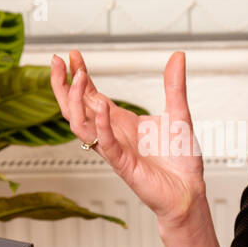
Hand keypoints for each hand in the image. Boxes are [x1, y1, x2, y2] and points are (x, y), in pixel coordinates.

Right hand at [49, 49, 206, 226]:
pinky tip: (101, 108)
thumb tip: (178, 56)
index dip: (79, 75)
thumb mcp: (178, 113)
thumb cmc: (180, 159)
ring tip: (78, 80)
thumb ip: (174, 85)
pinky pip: (106, 144)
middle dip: (64, 85)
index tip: (73, 55)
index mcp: (121, 122)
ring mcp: (114, 149)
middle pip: (75, 108)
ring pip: (81, 126)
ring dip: (77, 103)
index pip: (90, 96)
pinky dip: (102, 126)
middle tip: (58, 62)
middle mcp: (112, 134)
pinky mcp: (123, 165)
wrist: (189, 191)